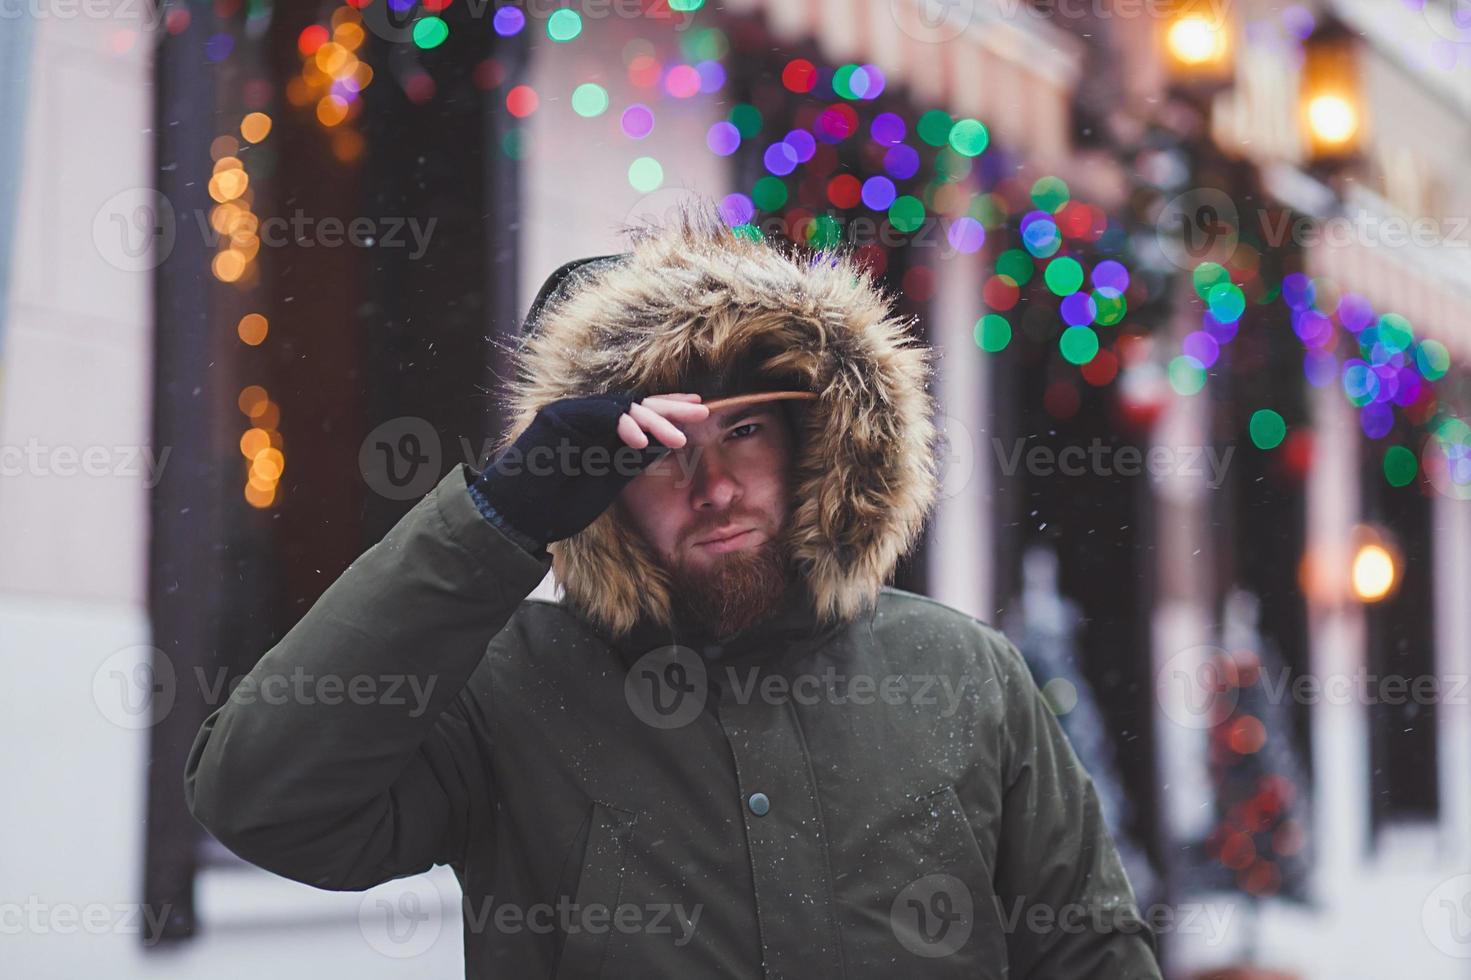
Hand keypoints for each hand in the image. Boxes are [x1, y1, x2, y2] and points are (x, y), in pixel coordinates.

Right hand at [472, 392, 708, 545]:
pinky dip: (621, 423)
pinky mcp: (557, 417)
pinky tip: (639, 440)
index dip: (668, 412)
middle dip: (671, 409)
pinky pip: (598, 414)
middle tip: (702, 412)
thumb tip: (665, 444)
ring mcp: (571, 414)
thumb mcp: (609, 482)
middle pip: (636, 404)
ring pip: (621, 406)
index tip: (697, 412)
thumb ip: (631, 461)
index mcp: (600, 432)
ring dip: (652, 420)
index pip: (640, 414)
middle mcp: (586, 418)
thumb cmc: (558, 505)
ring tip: (677, 438)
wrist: (518, 518)